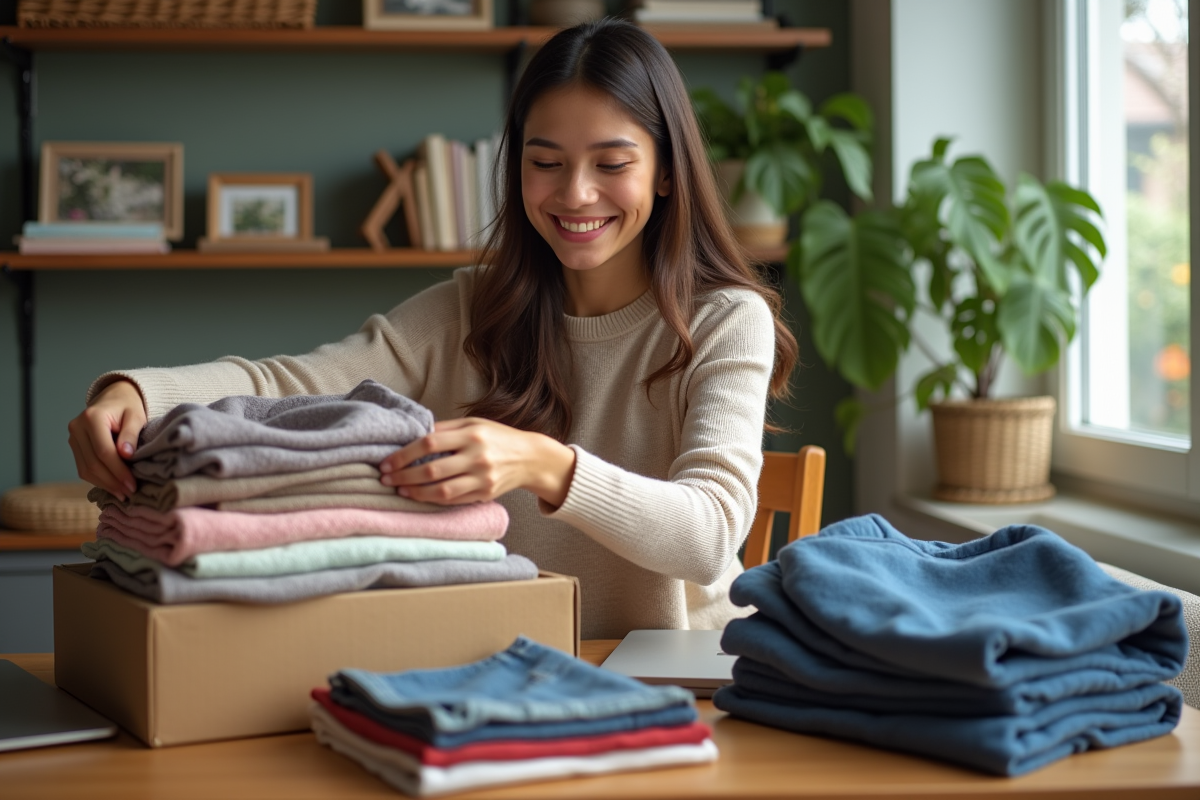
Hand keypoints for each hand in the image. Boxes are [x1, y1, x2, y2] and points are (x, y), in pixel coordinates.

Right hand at [67, 380, 146, 500]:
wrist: (115, 398)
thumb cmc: (128, 406)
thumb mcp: (136, 416)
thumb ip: (131, 434)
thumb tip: (126, 455)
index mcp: (92, 418)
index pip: (104, 451)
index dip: (118, 471)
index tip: (133, 484)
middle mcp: (77, 428)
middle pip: (93, 463)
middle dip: (113, 481)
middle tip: (130, 493)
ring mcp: (73, 438)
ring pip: (85, 469)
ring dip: (105, 484)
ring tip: (123, 494)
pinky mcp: (75, 447)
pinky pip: (83, 468)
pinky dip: (98, 480)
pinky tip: (113, 487)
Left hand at [380, 418, 575, 507]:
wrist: (530, 457)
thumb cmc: (497, 437)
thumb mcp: (474, 423)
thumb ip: (445, 429)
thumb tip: (413, 435)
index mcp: (471, 434)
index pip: (429, 443)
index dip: (404, 454)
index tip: (386, 461)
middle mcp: (477, 457)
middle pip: (431, 470)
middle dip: (403, 475)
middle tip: (385, 479)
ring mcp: (482, 478)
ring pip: (441, 491)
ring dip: (415, 492)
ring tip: (400, 489)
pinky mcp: (485, 494)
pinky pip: (454, 500)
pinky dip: (433, 500)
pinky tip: (419, 496)